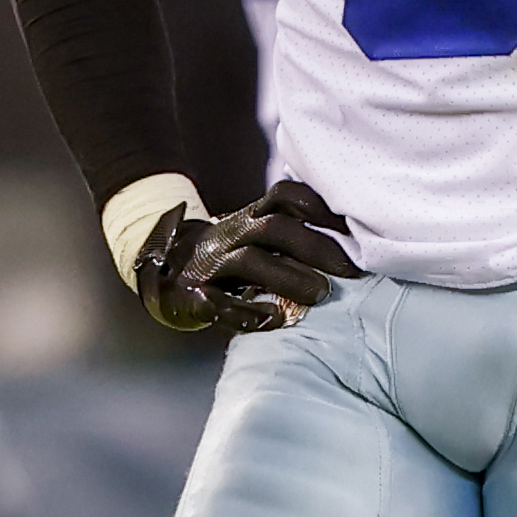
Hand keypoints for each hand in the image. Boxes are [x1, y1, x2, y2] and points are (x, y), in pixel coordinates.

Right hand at [135, 179, 363, 332]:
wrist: (162, 271)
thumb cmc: (226, 255)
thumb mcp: (253, 234)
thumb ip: (290, 232)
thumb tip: (350, 241)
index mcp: (250, 217)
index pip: (286, 197)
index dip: (319, 205)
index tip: (354, 225)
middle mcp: (232, 233)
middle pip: (276, 228)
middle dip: (317, 247)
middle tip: (352, 271)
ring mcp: (212, 263)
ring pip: (251, 260)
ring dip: (290, 276)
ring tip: (322, 294)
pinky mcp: (195, 294)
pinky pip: (221, 302)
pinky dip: (249, 312)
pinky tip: (275, 320)